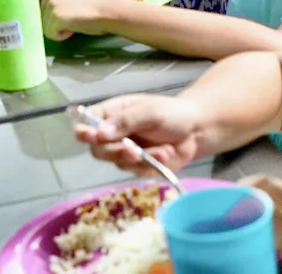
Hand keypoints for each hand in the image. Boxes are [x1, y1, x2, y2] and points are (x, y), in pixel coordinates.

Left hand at [39, 0, 110, 40]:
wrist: (107, 12)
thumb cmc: (91, 8)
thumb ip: (53, 2)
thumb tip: (37, 15)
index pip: (33, 2)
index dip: (39, 13)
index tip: (46, 17)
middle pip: (37, 17)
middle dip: (51, 23)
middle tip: (69, 19)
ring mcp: (51, 5)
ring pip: (43, 27)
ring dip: (57, 30)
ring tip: (73, 22)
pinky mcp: (55, 17)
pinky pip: (50, 35)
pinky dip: (61, 36)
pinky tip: (73, 28)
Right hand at [72, 95, 202, 176]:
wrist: (197, 130)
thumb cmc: (171, 113)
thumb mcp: (149, 111)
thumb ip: (125, 121)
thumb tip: (99, 133)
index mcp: (111, 114)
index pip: (86, 123)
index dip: (84, 132)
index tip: (91, 137)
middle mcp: (114, 134)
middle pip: (97, 150)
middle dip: (114, 152)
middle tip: (132, 151)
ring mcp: (126, 152)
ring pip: (117, 163)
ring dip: (140, 158)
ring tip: (163, 150)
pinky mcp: (140, 167)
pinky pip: (138, 171)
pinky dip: (153, 165)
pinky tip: (166, 153)